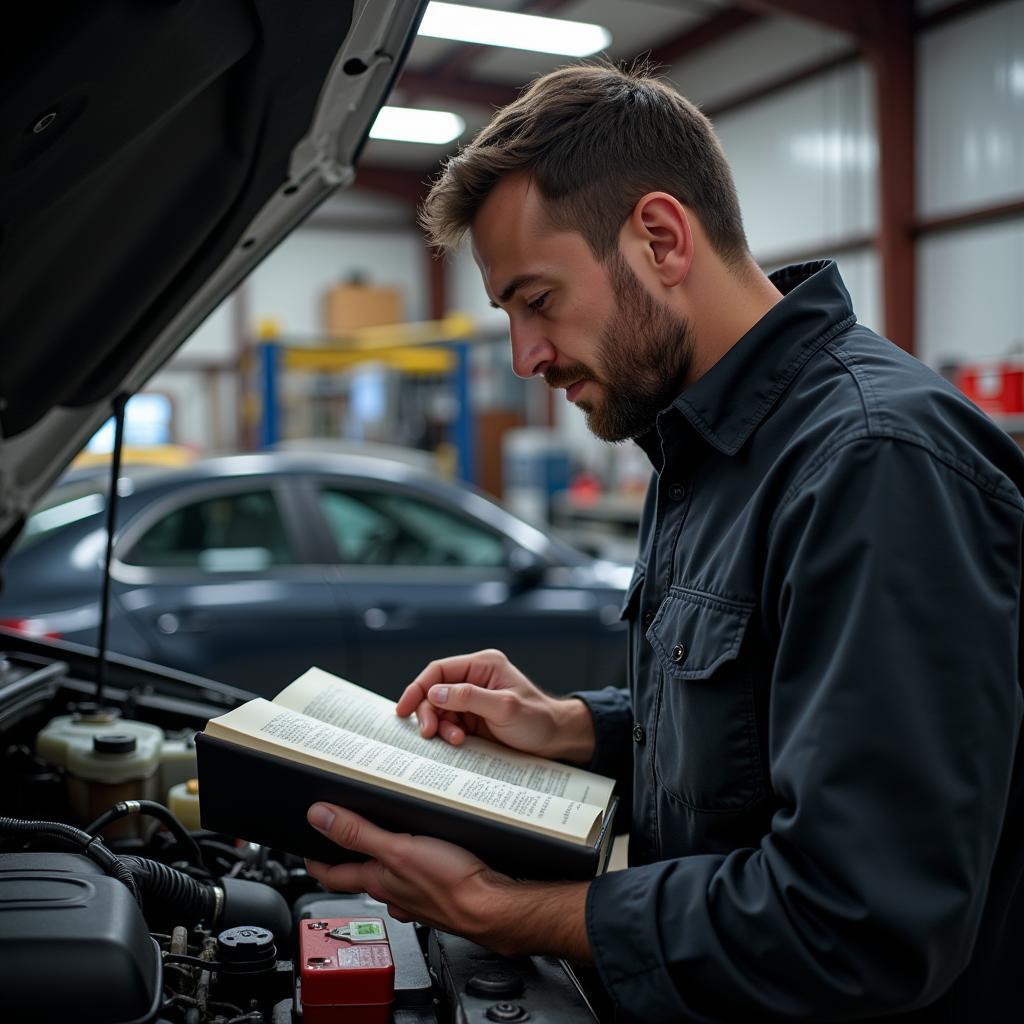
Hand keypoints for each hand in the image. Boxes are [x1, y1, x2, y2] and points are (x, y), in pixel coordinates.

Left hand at [305, 802, 497, 932]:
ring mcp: (415, 896)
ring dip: (384, 858)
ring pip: (390, 876)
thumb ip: (358, 833)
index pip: (333, 874)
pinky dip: (413, 864)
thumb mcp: (399, 850)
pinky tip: (426, 852)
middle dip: (351, 855)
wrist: (493, 907)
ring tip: (388, 835)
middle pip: (361, 874)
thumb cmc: (451, 885)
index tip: (305, 847)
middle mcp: (392, 892)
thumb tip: (319, 817)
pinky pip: (416, 877)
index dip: (315, 860)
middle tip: (345, 832)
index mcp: (377, 881)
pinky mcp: (438, 893)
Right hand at [395, 648, 594, 762]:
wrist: (556, 740)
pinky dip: (448, 735)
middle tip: (430, 733)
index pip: (439, 671)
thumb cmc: (538, 719)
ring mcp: (474, 700)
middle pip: (435, 692)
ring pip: (440, 710)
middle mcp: (475, 679)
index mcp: (483, 665)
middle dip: (429, 712)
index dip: (418, 688)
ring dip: (441, 727)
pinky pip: (450, 724)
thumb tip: (435, 693)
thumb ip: (469, 698)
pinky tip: (458, 743)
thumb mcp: (504, 707)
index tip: (404, 708)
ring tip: (455, 740)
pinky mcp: (474, 719)